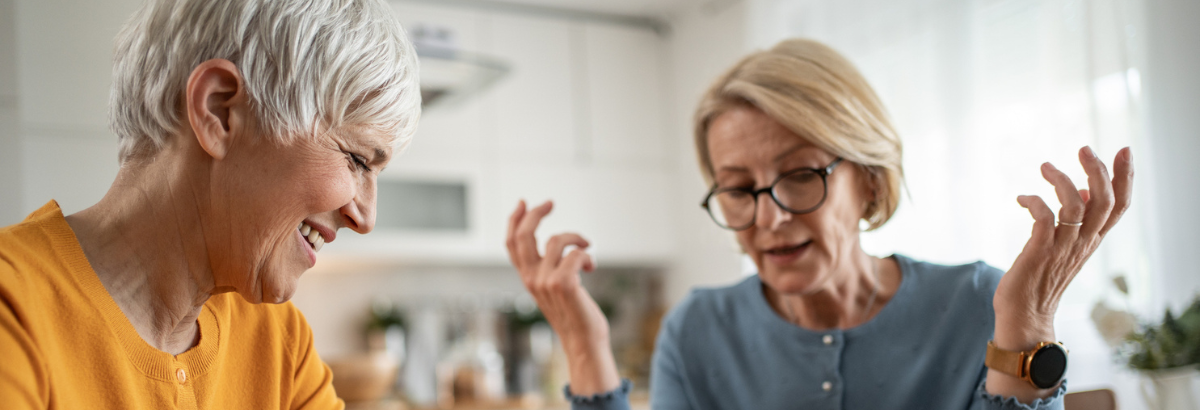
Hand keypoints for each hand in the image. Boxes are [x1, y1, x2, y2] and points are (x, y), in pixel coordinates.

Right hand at [505, 200, 619, 394]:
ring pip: (556, 240)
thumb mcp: (554, 288)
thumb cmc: (574, 314)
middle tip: (550, 202)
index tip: (524, 203)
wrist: (584, 341)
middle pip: (524, 236)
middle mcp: (532, 279)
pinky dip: (587, 255)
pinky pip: (576, 253)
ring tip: (587, 246)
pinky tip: (591, 266)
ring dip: (576, 238)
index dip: (514, 220)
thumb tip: (552, 243)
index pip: (511, 244)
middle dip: (536, 213)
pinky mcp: (564, 284)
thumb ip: (548, 268)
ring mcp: (546, 281)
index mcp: (528, 278)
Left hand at [988, 146, 1132, 398]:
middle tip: (1084, 148)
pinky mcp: (1039, 253)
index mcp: (1091, 241)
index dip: (1125, 178)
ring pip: (1077, 208)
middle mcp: (1082, 243)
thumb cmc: (1040, 279)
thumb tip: (1081, 192)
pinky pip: (1044, 221)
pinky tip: (1022, 197)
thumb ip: (1076, 222)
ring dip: (1063, 182)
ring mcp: (1061, 249)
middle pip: (1104, 203)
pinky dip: (1035, 203)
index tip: (1124, 150)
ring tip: (1046, 166)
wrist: (1025, 318)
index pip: (1119, 207)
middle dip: (1099, 171)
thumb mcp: (1064, 247)